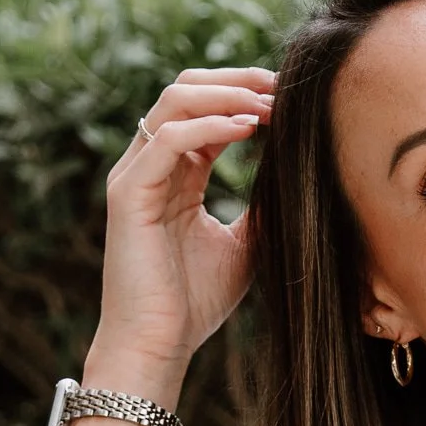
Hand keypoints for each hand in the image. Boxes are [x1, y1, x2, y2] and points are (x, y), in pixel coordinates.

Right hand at [97, 66, 275, 385]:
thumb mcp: (245, 245)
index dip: (247, 95)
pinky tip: (247, 129)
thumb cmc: (195, 303)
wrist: (159, 346)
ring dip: (225, 94)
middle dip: (237, 80)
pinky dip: (208, 125)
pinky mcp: (129, 194)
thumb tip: (296, 177)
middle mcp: (150, 166)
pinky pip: (167, 139)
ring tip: (269, 104)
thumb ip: (260, 207)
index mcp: (175, 174)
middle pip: (186, 90)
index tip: (292, 99)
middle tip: (284, 86)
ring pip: (173, 101)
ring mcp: (135, 175)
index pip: (205, 109)